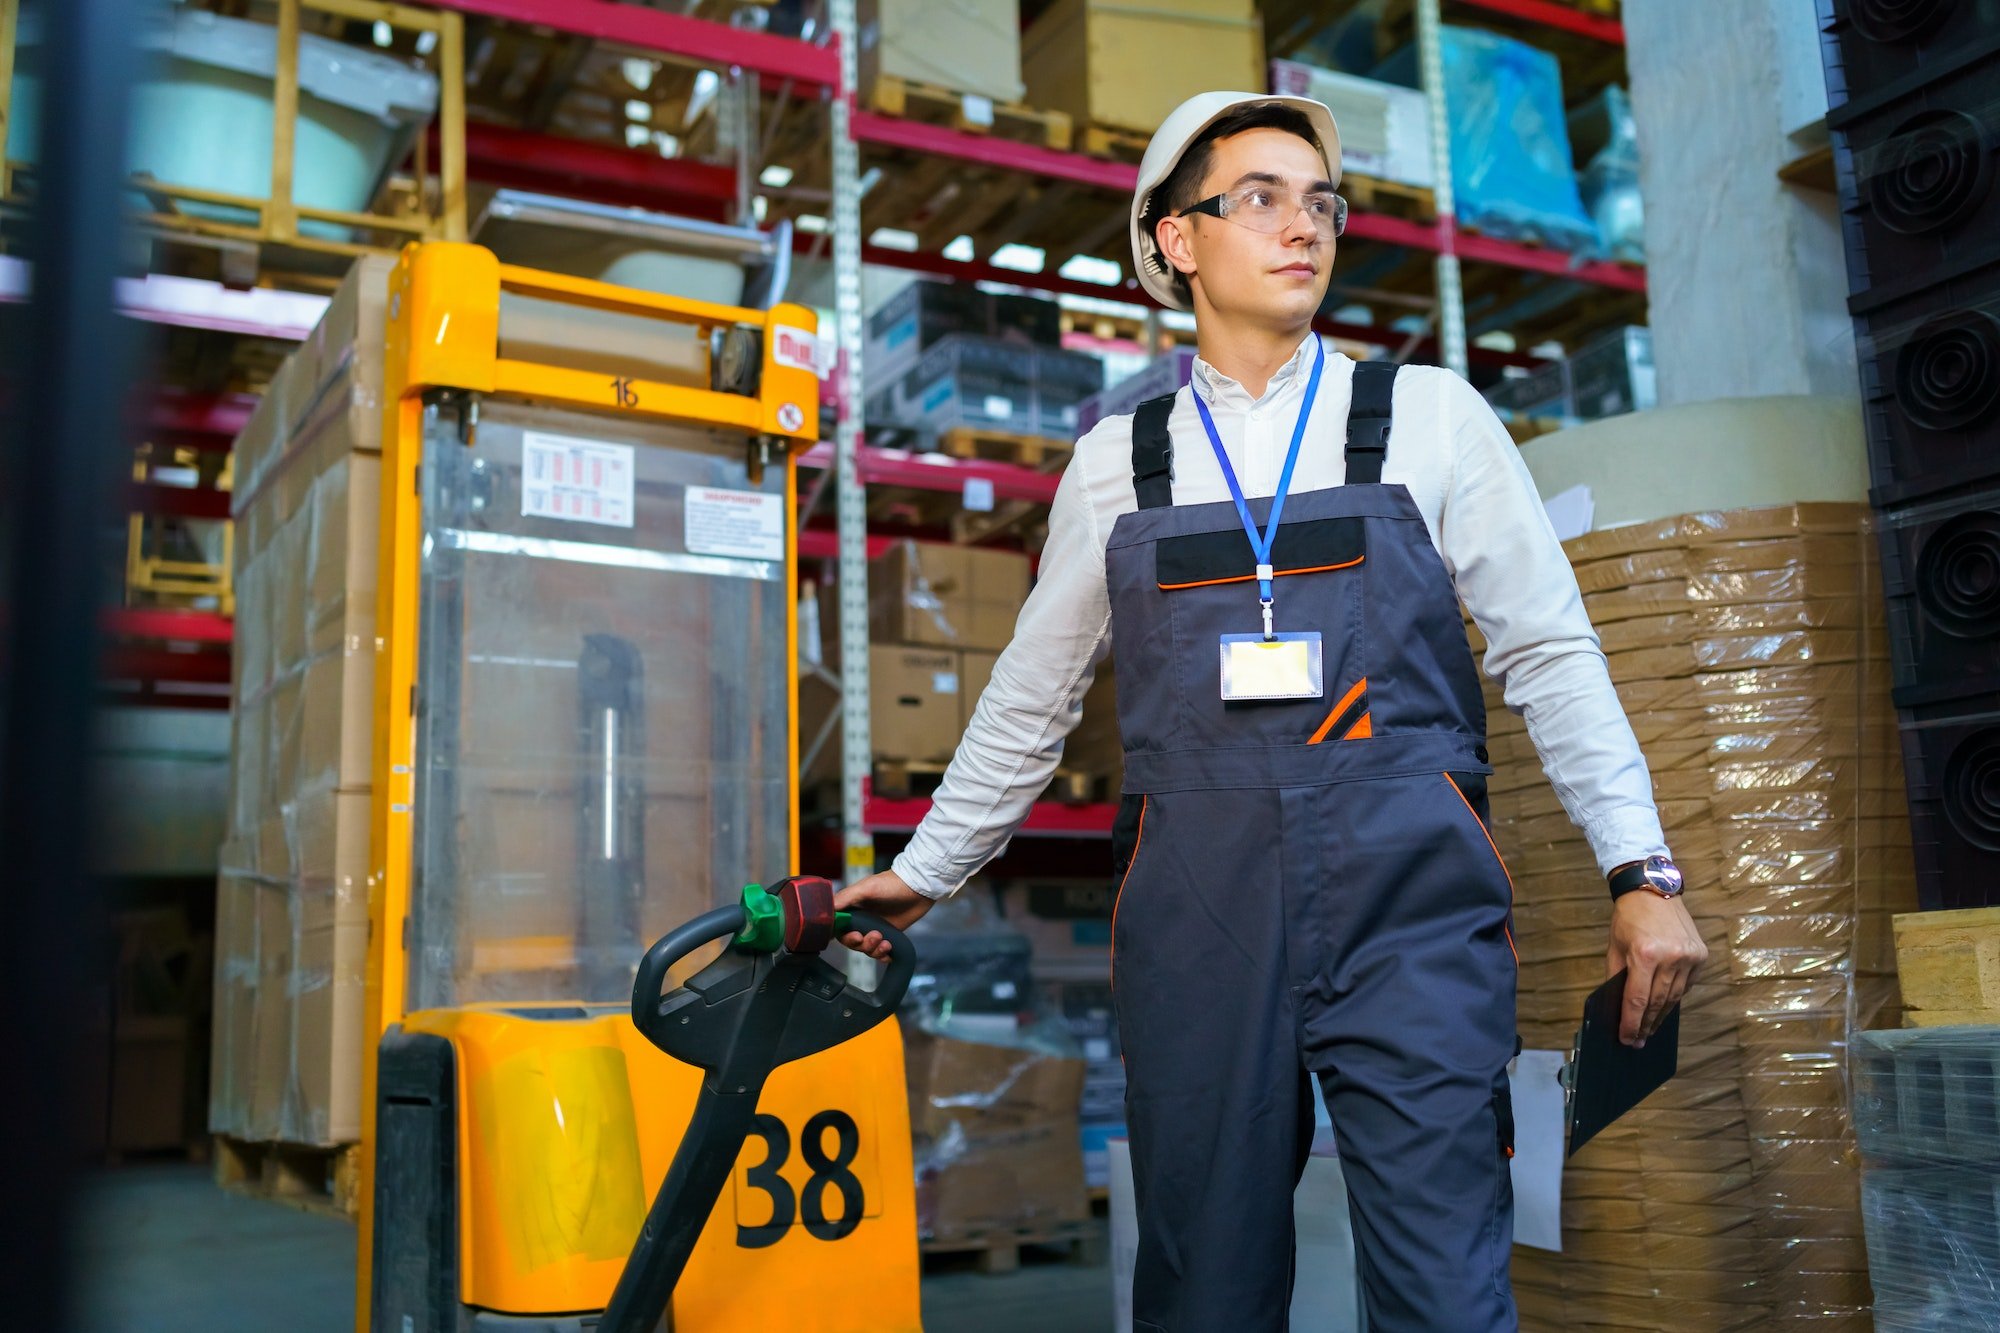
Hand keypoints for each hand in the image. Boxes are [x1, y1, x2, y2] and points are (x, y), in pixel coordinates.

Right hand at [835, 869, 932, 960]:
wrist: (919, 887)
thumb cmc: (892, 884)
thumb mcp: (867, 887)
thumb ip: (846, 898)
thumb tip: (828, 910)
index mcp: (852, 908)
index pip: (839, 928)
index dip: (844, 935)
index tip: (855, 936)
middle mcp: (861, 919)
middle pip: (852, 941)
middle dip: (862, 943)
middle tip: (875, 936)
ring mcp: (875, 928)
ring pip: (866, 948)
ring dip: (874, 949)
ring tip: (886, 942)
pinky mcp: (889, 935)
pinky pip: (880, 952)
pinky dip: (883, 955)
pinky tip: (889, 953)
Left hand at [1606, 890, 1707, 1046]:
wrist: (1654, 889)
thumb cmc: (1629, 918)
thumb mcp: (1614, 947)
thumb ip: (1617, 977)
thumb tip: (1619, 1008)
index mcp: (1645, 954)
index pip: (1638, 999)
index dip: (1632, 1023)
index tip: (1627, 1039)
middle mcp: (1671, 956)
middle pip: (1657, 1001)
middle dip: (1646, 1024)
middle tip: (1638, 1040)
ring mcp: (1689, 956)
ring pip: (1675, 997)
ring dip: (1661, 1015)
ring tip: (1650, 1028)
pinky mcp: (1700, 954)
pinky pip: (1687, 984)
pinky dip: (1675, 996)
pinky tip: (1665, 1006)